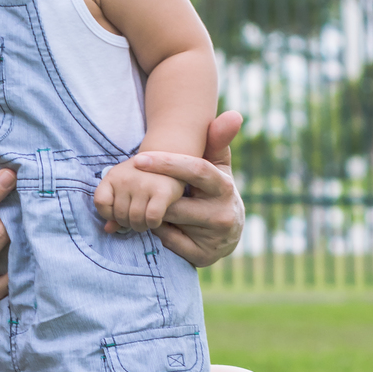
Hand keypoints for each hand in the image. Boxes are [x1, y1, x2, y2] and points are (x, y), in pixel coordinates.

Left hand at [95, 159, 186, 233]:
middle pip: (119, 215)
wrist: (171, 159)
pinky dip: (153, 224)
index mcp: (113, 176)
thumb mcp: (125, 187)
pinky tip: (156, 220)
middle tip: (137, 219)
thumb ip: (114, 208)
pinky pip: (151, 218)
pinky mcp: (161, 191)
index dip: (108, 214)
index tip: (120, 212)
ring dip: (141, 226)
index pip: (100, 203)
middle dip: (128, 223)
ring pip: (135, 219)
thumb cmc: (144, 177)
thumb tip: (108, 229)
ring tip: (146, 221)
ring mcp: (143, 184)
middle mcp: (126, 179)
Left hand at [136, 110, 245, 266]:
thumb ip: (217, 141)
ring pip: (168, 222)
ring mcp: (215, 238)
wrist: (228, 233)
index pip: (196, 170)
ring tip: (152, 207)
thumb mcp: (217, 167)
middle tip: (139, 190)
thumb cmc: (214, 191)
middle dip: (153, 197)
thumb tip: (233, 114)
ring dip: (154, 214)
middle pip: (175, 202)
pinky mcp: (204, 257)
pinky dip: (161, 233)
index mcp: (224, 187)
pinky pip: (168, 242)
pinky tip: (163, 226)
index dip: (167, 164)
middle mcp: (223, 213)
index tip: (139, 159)